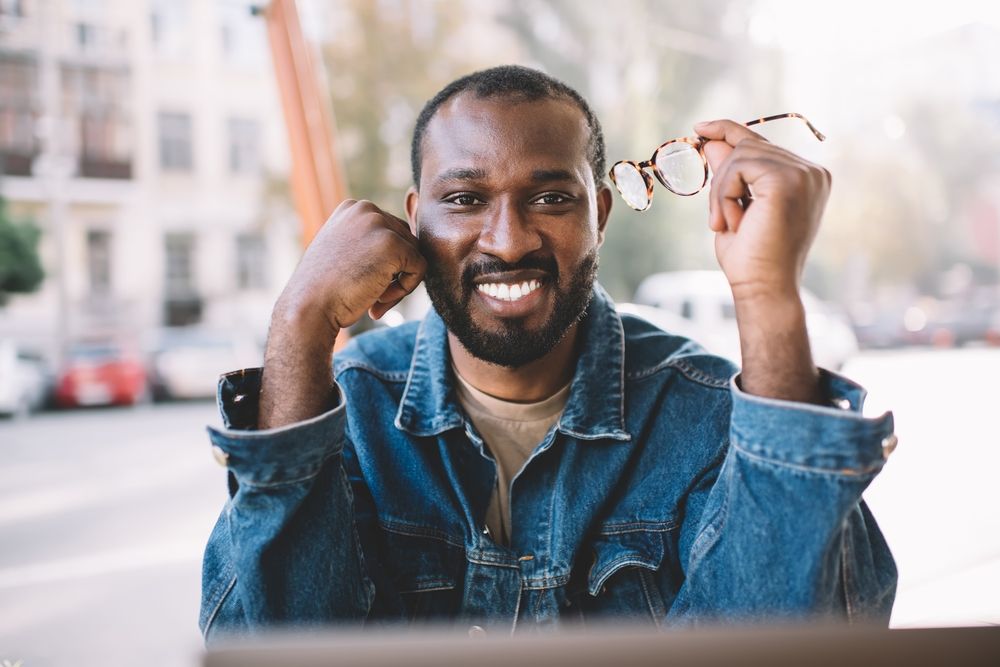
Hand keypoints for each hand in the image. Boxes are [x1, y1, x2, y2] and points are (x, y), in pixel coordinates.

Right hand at [259, 200, 425, 427]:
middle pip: (406, 241)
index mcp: (353, 208)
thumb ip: (367, 243)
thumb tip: (405, 245)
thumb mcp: (343, 253)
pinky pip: (420, 267)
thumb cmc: (324, 290)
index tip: (361, 282)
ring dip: (400, 281)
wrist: (308, 308)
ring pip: (415, 254)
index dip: (384, 263)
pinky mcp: (393, 244)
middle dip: (394, 272)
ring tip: (375, 299)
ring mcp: (379, 224)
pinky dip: (407, 289)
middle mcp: (366, 209)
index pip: (391, 232)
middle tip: (371, 296)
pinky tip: (380, 300)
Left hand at [693, 119, 827, 403]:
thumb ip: (728, 174)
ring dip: (721, 192)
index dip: (728, 130)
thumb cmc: (751, 258)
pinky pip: (738, 166)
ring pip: (740, 155)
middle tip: (720, 222)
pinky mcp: (788, 179)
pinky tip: (732, 221)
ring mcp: (804, 174)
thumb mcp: (733, 207)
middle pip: (748, 146)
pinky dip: (724, 194)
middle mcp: (812, 172)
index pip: (762, 143)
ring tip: (727, 224)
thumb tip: (711, 141)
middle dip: (722, 180)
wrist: (763, 289)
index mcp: (806, 178)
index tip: (700, 128)